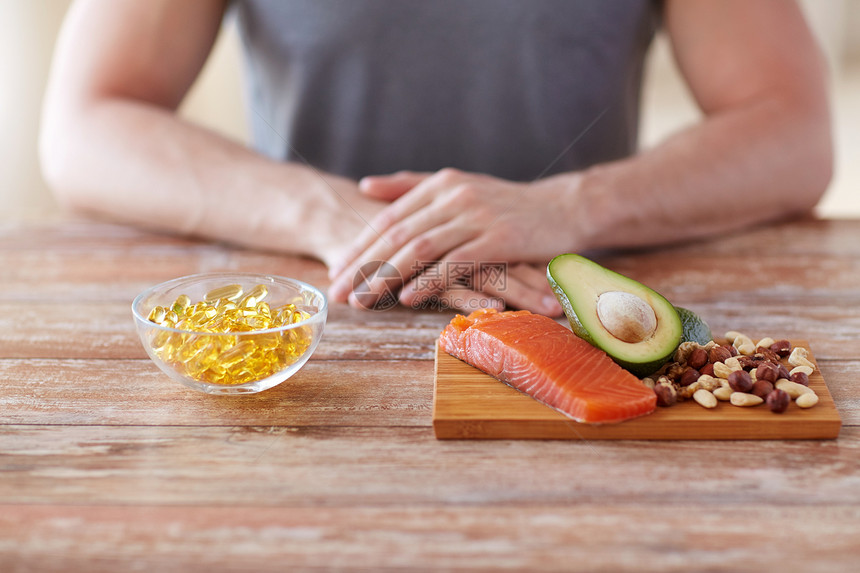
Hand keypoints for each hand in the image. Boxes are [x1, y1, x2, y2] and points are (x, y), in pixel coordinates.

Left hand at [328, 168, 579, 314]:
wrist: (563, 208)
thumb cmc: (507, 204)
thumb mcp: (458, 186)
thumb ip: (411, 186)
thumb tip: (365, 186)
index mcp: (439, 183)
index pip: (388, 217)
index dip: (358, 246)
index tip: (335, 271)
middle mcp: (454, 195)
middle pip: (396, 234)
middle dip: (362, 265)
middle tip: (337, 292)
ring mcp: (476, 215)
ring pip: (420, 248)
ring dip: (387, 276)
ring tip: (363, 300)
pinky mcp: (498, 238)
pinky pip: (455, 263)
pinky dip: (429, 281)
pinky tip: (407, 298)